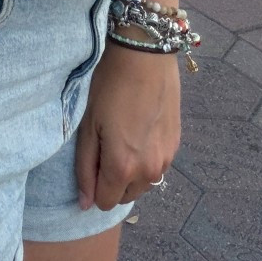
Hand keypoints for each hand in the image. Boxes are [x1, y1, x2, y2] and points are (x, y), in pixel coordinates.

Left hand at [74, 39, 182, 210]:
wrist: (146, 56)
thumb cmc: (110, 86)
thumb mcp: (88, 125)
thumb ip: (85, 168)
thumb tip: (85, 204)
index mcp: (122, 168)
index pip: (105, 202)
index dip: (94, 186)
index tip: (92, 160)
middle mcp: (148, 172)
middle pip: (125, 196)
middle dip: (113, 180)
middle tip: (107, 145)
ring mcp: (166, 160)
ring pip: (142, 183)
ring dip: (131, 171)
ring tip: (124, 136)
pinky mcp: (176, 146)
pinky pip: (157, 166)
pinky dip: (146, 158)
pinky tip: (140, 130)